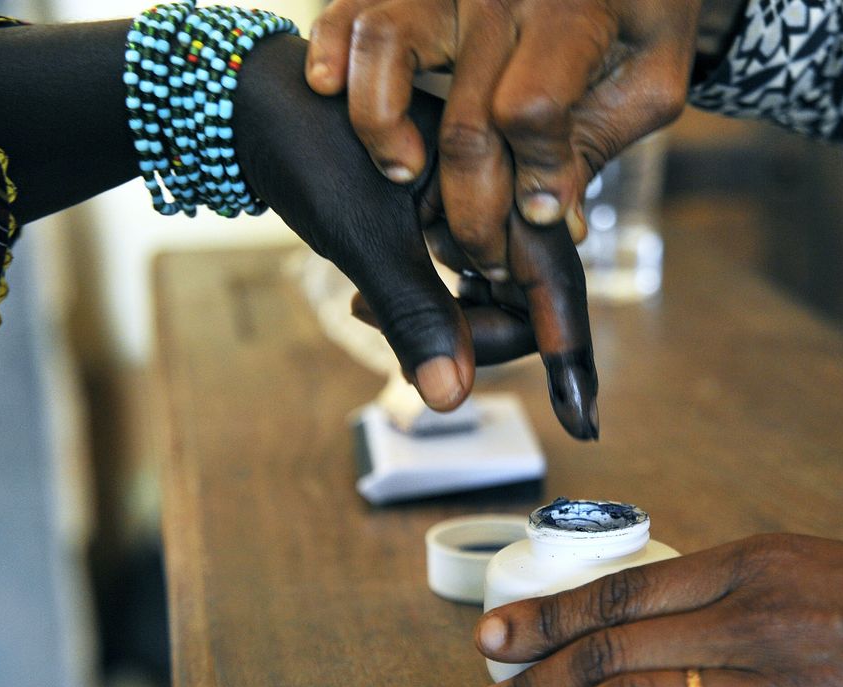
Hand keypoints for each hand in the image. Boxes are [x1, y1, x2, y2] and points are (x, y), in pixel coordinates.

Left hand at [239, 35, 598, 437]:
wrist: (259, 105)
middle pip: (532, 301)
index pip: (556, 282)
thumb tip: (452, 399)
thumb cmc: (309, 147)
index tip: (582, 425)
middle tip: (403, 349)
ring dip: (448, 327)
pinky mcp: (453, 226)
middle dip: (478, 339)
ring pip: (499, 300)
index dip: (570, 357)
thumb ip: (414, 315)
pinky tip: (375, 303)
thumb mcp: (363, 235)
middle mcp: (505, 195)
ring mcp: (481, 213)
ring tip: (368, 311)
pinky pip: (465, 288)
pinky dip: (430, 311)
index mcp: (504, 177)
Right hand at [305, 0, 712, 278]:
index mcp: (570, 12)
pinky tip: (325, 88)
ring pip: (386, 44)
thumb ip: (600, 148)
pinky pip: (351, 9)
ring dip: (382, 124)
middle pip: (467, 117)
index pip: (531, 112)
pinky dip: (332, 49)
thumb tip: (560, 225)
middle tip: (485, 255)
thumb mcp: (648, 84)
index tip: (541, 217)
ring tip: (402, 174)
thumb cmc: (638, 20)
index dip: (535, 179)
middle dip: (473, 209)